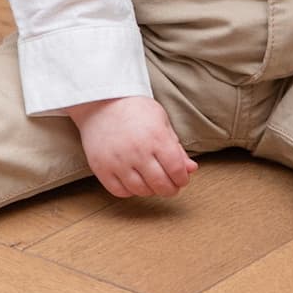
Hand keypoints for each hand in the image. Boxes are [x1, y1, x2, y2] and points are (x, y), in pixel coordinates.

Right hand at [65, 96, 197, 198]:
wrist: (101, 101)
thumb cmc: (134, 109)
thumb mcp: (162, 122)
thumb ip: (176, 148)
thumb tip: (191, 169)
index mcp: (156, 137)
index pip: (176, 170)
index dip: (182, 179)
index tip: (181, 178)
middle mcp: (137, 151)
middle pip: (160, 184)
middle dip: (170, 189)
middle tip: (170, 186)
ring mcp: (117, 161)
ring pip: (141, 190)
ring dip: (151, 190)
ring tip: (152, 182)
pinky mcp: (101, 167)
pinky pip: (119, 191)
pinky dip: (130, 191)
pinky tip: (133, 181)